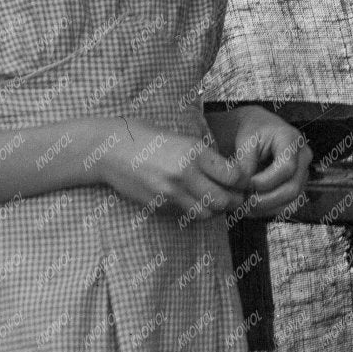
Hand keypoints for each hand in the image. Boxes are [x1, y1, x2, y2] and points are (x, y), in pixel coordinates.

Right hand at [100, 124, 247, 220]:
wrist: (110, 149)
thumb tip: (230, 172)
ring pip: (207, 213)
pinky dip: (195, 211)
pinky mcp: (160, 206)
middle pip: (224, 201)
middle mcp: (185, 174)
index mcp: (194, 152)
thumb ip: (204, 156)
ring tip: (214, 199)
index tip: (241, 179)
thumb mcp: (181, 138)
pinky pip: (187, 215)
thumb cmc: (146, 136)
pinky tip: (193, 200)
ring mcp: (171, 193)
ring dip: (215, 209)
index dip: (242, 180)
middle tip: (234, 195)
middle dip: (233, 200)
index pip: (234, 176)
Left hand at [224, 107, 312, 215]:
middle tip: (245, 201)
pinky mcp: (298, 185)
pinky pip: (288, 204)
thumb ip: (245, 162)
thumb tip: (245, 186)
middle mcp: (304, 157)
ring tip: (246, 207)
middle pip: (293, 188)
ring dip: (267, 208)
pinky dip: (269, 210)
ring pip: (292, 200)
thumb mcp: (246, 140)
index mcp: (292, 140)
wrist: (261, 129)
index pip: (287, 168)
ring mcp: (303, 172)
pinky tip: (252, 209)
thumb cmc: (253, 131)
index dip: (267, 181)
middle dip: (267, 200)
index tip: (248, 184)